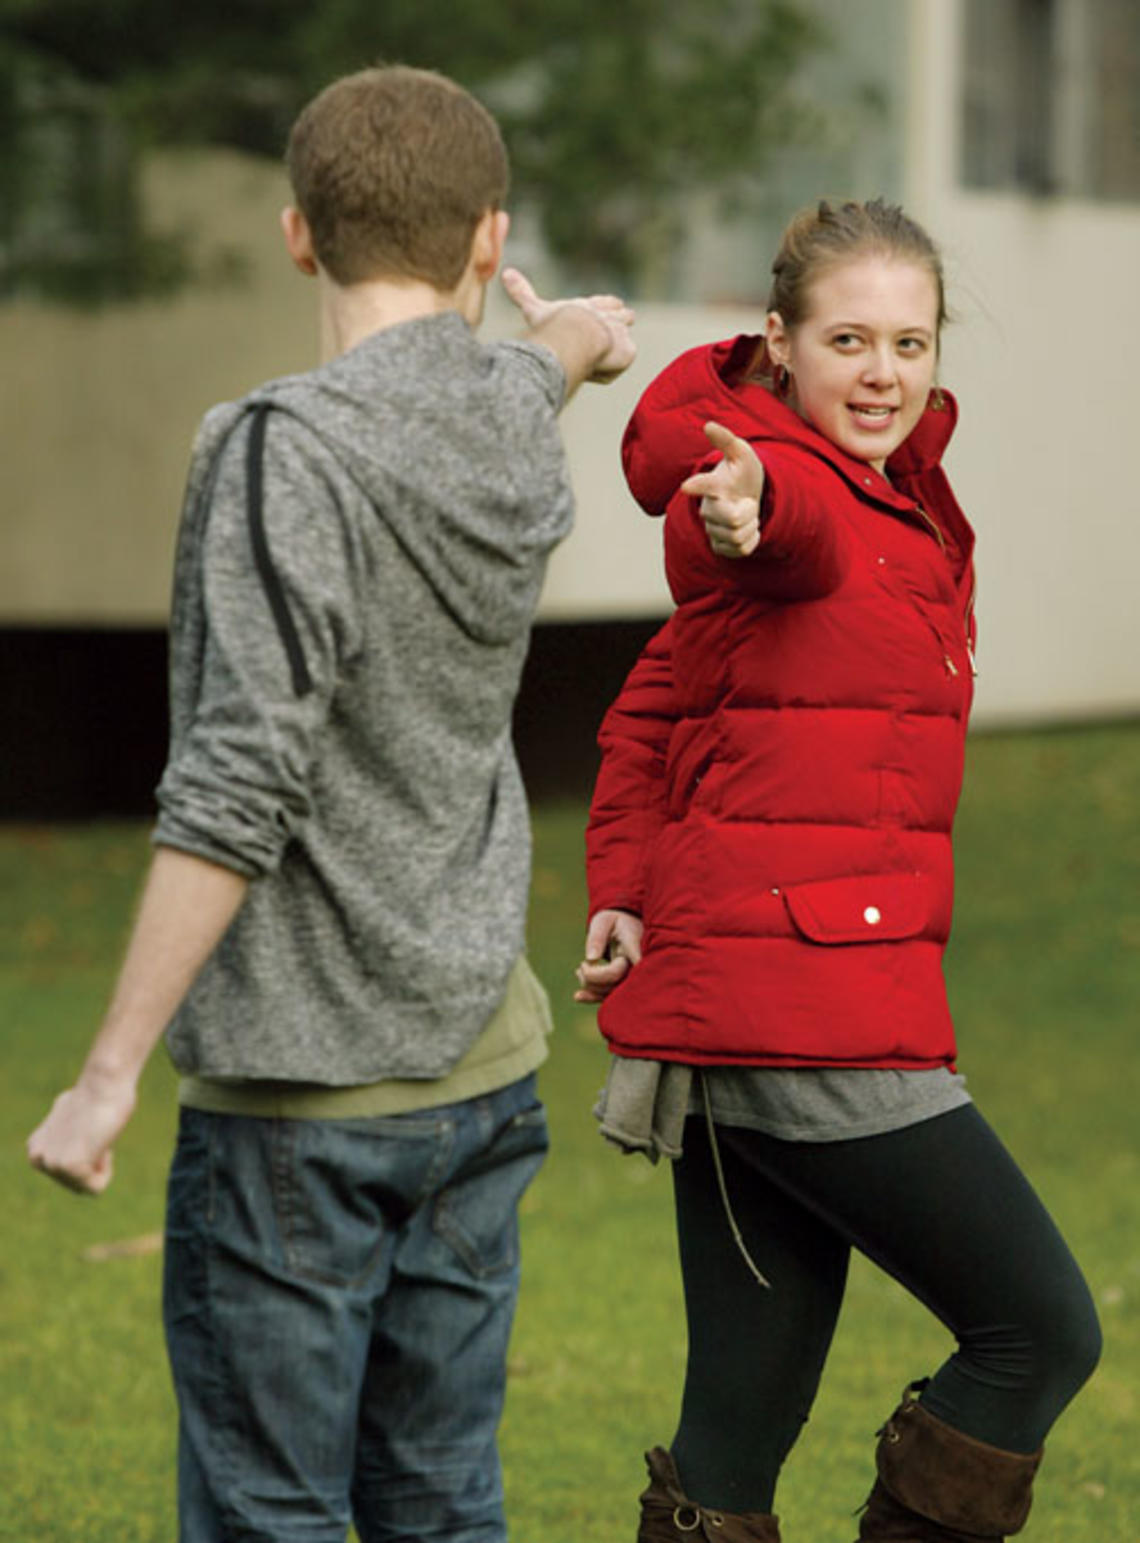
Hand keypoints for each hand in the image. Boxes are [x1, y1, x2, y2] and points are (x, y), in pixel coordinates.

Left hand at [26, 1071, 136, 1195]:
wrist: (104, 1084)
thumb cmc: (97, 1095)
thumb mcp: (71, 1114)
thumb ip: (65, 1130)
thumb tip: (75, 1130)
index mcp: (36, 1148)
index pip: (69, 1173)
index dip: (89, 1154)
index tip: (90, 1128)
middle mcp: (38, 1158)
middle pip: (76, 1184)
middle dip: (94, 1163)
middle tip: (95, 1132)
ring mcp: (51, 1164)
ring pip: (86, 1186)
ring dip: (100, 1165)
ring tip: (97, 1136)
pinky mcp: (68, 1166)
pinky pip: (95, 1188)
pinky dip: (106, 1170)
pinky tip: (101, 1143)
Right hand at [501, 267, 635, 383]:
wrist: (575, 336)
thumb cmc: (555, 323)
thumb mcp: (535, 309)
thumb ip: (522, 294)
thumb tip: (505, 273)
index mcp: (593, 305)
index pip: (608, 302)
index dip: (606, 306)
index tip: (603, 311)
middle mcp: (611, 315)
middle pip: (624, 316)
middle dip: (619, 322)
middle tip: (604, 334)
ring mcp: (622, 333)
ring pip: (624, 338)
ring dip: (615, 345)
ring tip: (598, 353)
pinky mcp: (628, 351)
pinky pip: (624, 359)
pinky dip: (614, 365)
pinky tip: (598, 365)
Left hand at [574, 909, 643, 1003]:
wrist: (626, 922)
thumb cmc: (614, 919)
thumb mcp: (603, 921)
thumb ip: (597, 938)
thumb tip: (590, 959)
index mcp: (633, 947)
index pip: (620, 968)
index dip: (604, 974)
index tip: (584, 964)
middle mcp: (636, 964)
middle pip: (615, 983)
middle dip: (592, 979)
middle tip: (581, 964)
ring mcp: (632, 974)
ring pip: (612, 992)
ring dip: (590, 986)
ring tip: (580, 969)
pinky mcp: (625, 981)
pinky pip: (611, 995)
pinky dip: (593, 997)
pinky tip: (578, 996)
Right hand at [681, 421, 764, 557]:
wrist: (746, 496)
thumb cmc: (742, 474)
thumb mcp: (741, 454)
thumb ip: (726, 440)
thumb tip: (708, 425)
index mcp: (713, 485)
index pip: (704, 485)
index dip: (696, 485)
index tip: (686, 486)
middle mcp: (708, 509)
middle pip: (734, 520)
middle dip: (750, 512)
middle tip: (748, 502)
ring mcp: (712, 529)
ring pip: (739, 537)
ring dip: (752, 525)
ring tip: (746, 513)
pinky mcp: (719, 546)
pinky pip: (743, 549)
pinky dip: (752, 538)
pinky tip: (747, 528)